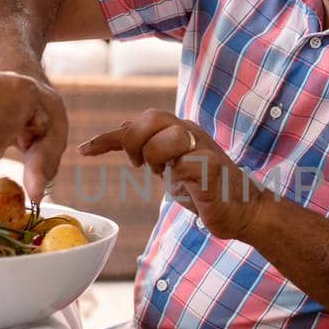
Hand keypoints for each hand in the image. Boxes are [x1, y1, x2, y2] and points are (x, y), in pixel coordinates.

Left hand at [77, 110, 271, 240]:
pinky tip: (182, 186)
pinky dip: (175, 176)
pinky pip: (185, 164)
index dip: (109, 136)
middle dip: (135, 142)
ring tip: (163, 174)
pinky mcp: (212, 170)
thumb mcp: (172, 166)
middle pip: (152, 118)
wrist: (244, 211)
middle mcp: (192, 134)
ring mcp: (203, 150)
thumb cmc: (206, 190)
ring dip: (156, 158)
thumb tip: (123, 130)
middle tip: (138, 166)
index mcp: (181, 131)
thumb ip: (151, 148)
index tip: (85, 151)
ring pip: (168, 137)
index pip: (140, 122)